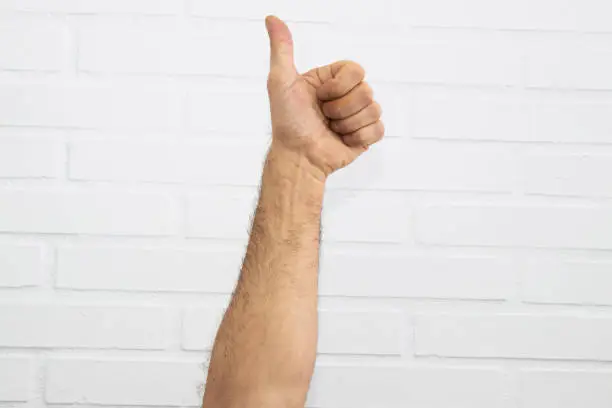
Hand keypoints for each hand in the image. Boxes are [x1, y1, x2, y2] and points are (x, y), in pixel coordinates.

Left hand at [265, 16, 383, 178]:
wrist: (298, 157)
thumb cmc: (288, 122)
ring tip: (331, 130)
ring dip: (347, 124)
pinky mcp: (366, 135)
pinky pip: (378, 129)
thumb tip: (272, 19)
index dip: (339, 86)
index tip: (320, 97)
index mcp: (332, 80)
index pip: (356, 70)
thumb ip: (281, 49)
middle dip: (341, 108)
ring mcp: (357, 115)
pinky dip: (358, 136)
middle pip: (366, 91)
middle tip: (324, 117)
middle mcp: (346, 95)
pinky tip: (342, 140)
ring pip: (373, 110)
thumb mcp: (281, 81)